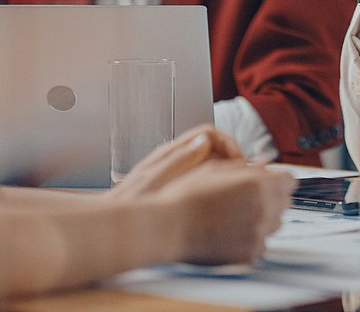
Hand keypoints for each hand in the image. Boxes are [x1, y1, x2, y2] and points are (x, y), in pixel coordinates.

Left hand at [110, 124, 244, 200]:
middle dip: (234, 161)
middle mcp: (177, 159)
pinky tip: (225, 204)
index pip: (210, 134)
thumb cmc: (129, 204)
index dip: (229, 144)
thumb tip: (206, 140)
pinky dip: (220, 188)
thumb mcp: (156, 179)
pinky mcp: (182, 191)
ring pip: (214, 166)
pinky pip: (207, 183)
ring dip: (229, 175)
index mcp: (172, 152)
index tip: (239, 163)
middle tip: (245, 180)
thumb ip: (181, 158)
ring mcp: (180, 175)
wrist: (113, 225)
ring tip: (239, 192)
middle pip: (216, 148)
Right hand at [162, 161, 294, 264]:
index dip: (278, 179)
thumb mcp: (218, 170)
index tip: (268, 182)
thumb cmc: (188, 196)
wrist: (168, 228)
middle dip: (272, 197)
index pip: (290, 180)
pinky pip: (262, 243)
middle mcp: (264, 209)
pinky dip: (252, 237)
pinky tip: (230, 231)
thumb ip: (248, 169)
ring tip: (235, 215)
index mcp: (259, 185)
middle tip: (246, 198)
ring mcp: (258, 234)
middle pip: (284, 202)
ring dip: (263, 217)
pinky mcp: (250, 253)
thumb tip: (266, 168)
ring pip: (275, 223)